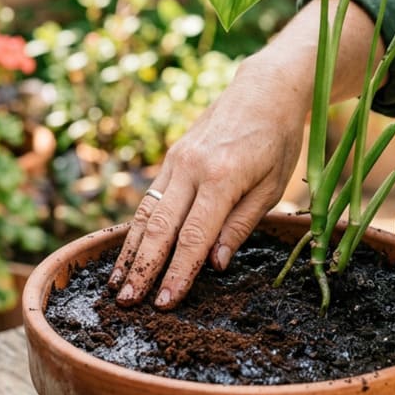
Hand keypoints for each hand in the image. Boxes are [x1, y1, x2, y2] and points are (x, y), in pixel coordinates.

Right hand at [108, 55, 308, 309]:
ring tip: (117, 285)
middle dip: (143, 269)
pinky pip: (149, 198)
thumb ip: (241, 225)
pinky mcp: (171, 158)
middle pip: (161, 228)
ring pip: (146, 213)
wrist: (263, 90)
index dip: (178, 273)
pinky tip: (127, 252)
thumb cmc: (277, 141)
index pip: (194, 236)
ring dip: (130, 252)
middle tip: (129, 303)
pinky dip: (136, 228)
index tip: (165, 302)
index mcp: (223, 177)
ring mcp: (176, 161)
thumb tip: (215, 263)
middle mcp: (192, 168)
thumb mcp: (273, 187)